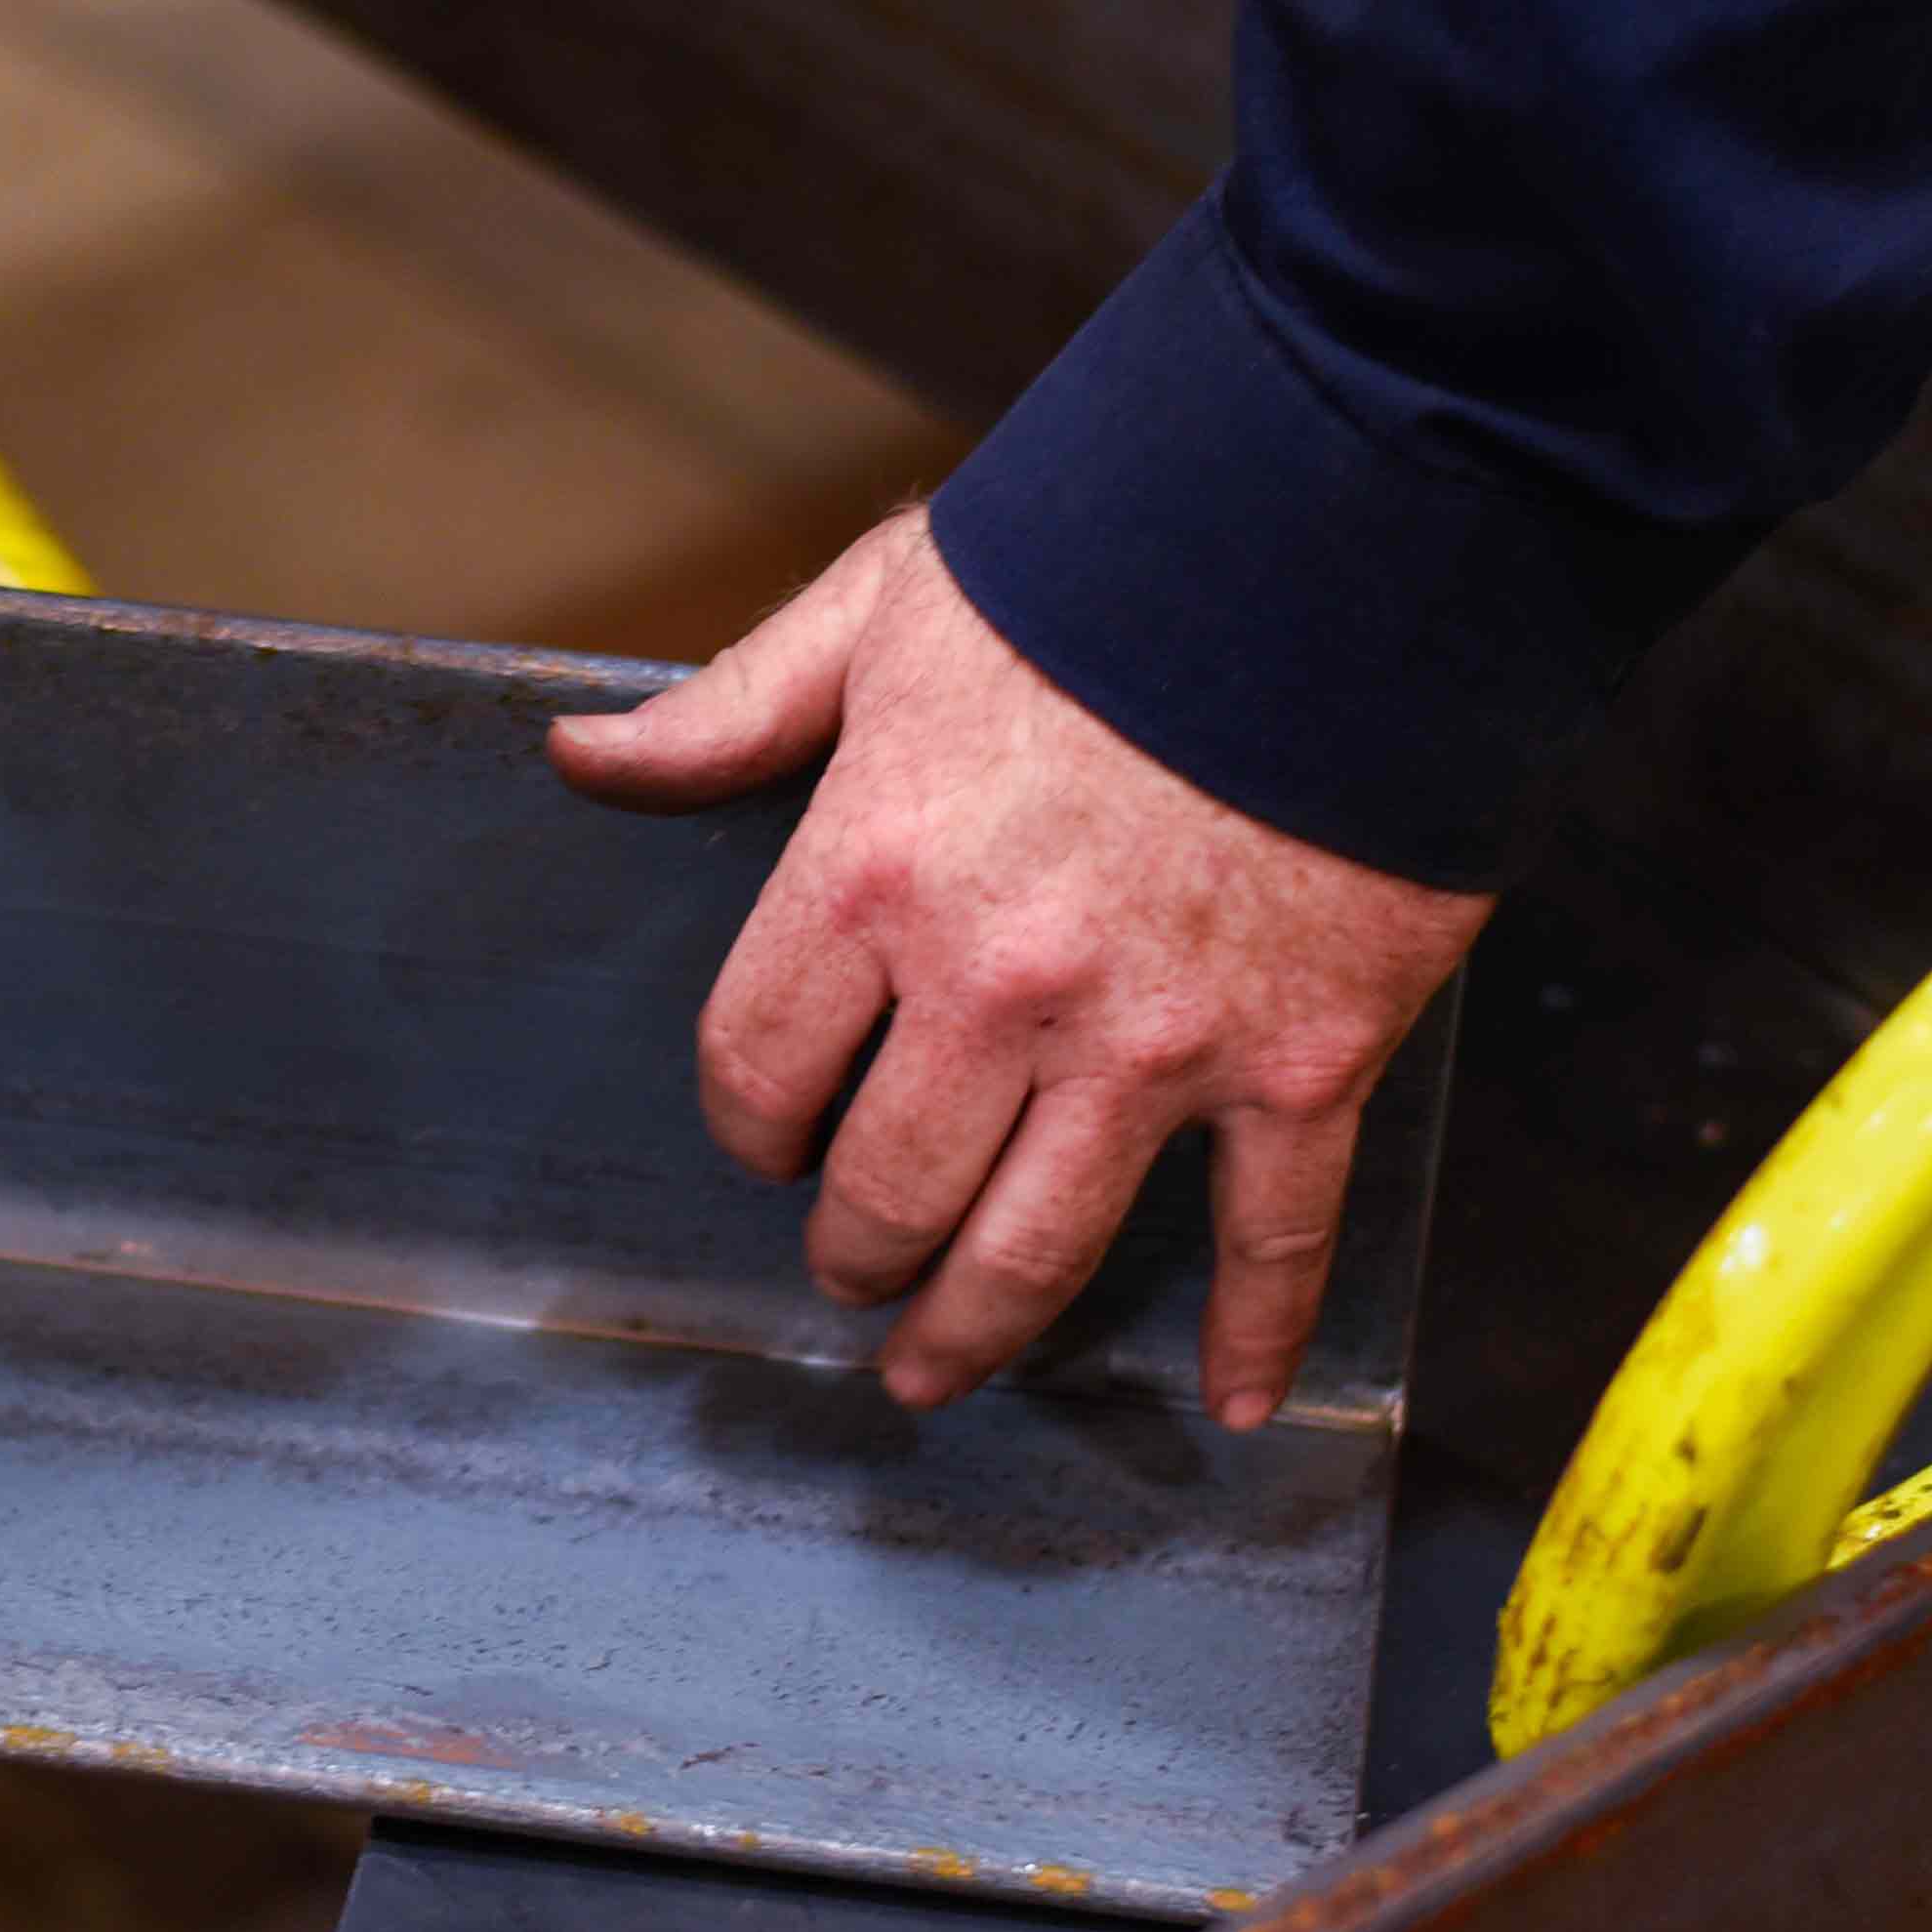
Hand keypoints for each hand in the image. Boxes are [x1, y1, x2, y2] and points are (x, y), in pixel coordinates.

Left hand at [552, 512, 1487, 1424]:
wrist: (1347, 533)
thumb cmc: (1103, 554)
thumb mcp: (885, 606)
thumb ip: (735, 709)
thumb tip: (584, 760)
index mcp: (877, 874)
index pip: (759, 1066)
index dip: (751, 1122)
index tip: (767, 1136)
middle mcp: (1000, 987)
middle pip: (889, 1188)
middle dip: (854, 1248)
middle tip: (852, 1269)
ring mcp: (1158, 1043)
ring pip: (1038, 1246)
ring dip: (975, 1327)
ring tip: (936, 1368)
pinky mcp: (1304, 1059)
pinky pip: (1274, 1233)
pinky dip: (1257, 1332)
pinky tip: (1230, 1398)